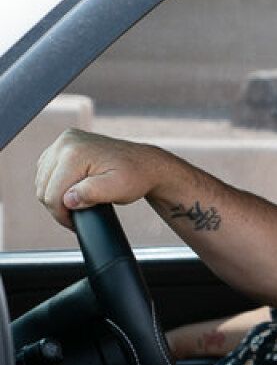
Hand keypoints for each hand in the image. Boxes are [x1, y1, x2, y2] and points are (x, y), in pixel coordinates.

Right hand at [35, 128, 167, 228]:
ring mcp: (64, 141)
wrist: (146, 164)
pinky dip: (55, 183)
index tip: (74, 223)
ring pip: (42, 179)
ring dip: (55, 195)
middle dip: (57, 206)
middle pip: (43, 186)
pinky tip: (71, 191)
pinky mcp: (65, 144)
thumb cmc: (136, 176)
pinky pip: (47, 170)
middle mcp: (66, 142)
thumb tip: (68, 199)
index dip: (61, 215)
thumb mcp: (118, 189)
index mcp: (75, 152)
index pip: (52, 193)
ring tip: (76, 204)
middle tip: (75, 216)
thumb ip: (92, 194)